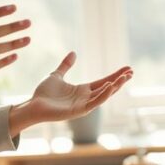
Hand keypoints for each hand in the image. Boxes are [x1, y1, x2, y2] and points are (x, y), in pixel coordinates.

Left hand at [18, 52, 132, 126]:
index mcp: (82, 90)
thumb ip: (66, 65)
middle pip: (107, 88)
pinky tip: (109, 86)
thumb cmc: (43, 93)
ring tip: (125, 78)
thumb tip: (73, 52)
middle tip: (131, 72)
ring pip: (104, 95)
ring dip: (115, 87)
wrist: (33, 105)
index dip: (115, 76)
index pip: (103, 81)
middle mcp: (86, 98)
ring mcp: (83, 105)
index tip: (127, 69)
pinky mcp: (78, 111)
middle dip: (120, 80)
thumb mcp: (56, 75)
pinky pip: (94, 103)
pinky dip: (103, 95)